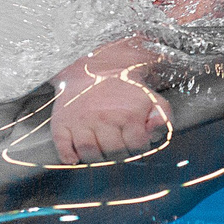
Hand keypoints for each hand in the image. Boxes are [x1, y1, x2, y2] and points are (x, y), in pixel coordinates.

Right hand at [51, 67, 170, 163]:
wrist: (93, 67)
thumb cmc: (123, 87)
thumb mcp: (149, 97)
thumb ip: (162, 116)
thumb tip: (156, 130)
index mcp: (127, 113)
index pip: (137, 146)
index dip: (138, 145)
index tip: (134, 140)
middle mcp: (103, 118)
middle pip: (114, 153)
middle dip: (119, 153)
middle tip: (117, 144)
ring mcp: (81, 121)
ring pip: (89, 153)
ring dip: (97, 157)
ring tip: (100, 148)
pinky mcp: (62, 122)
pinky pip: (63, 147)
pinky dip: (69, 157)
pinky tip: (76, 156)